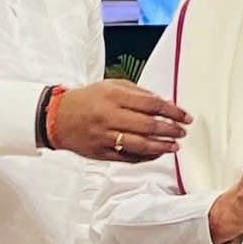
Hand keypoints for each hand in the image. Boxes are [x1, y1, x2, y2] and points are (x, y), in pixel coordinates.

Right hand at [50, 80, 190, 162]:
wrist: (57, 117)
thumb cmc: (88, 99)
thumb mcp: (112, 86)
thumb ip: (139, 94)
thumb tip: (165, 104)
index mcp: (114, 97)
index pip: (152, 104)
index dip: (173, 111)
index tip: (185, 116)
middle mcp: (109, 116)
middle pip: (148, 126)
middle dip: (170, 130)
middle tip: (182, 132)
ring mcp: (105, 137)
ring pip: (140, 145)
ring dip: (162, 147)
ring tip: (174, 146)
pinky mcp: (101, 153)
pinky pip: (128, 157)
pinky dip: (146, 156)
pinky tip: (157, 153)